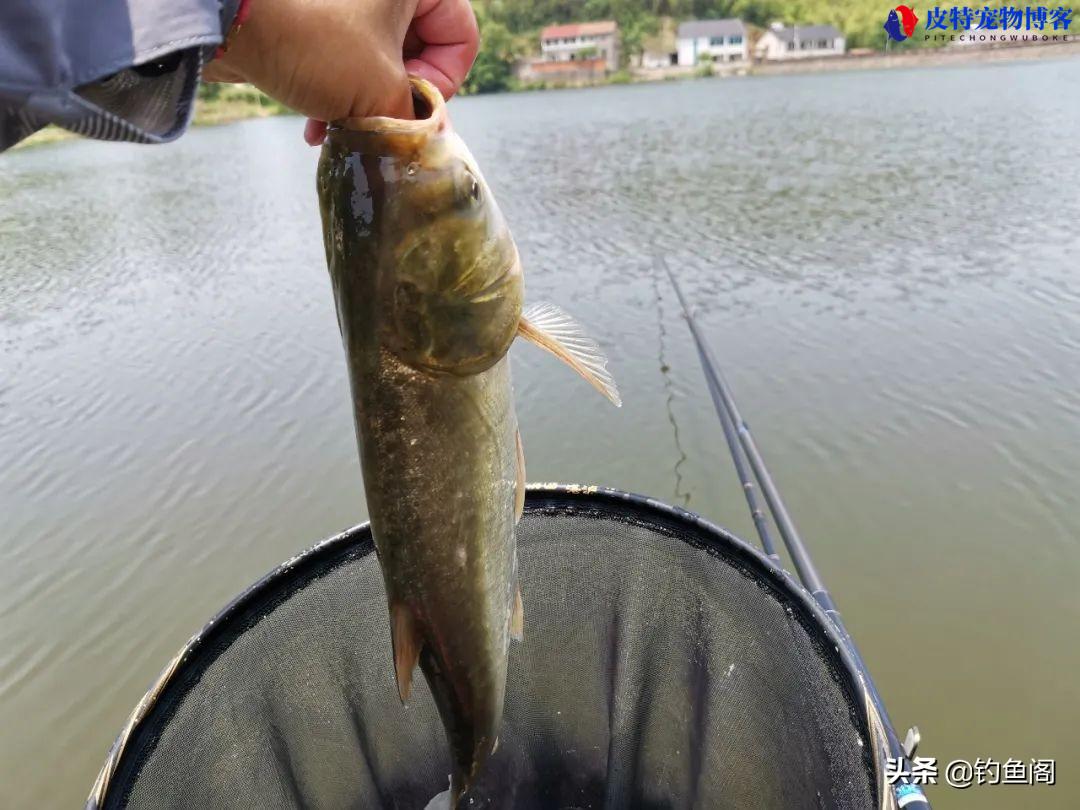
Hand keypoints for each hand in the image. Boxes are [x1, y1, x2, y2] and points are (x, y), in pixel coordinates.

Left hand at [202, 0, 478, 143]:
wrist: (226, 21)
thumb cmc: (315, 42)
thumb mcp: (381, 90)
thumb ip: (415, 118)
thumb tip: (425, 139)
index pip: (461, 35)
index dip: (444, 81)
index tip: (414, 106)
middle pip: (419, 49)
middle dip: (396, 98)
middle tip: (379, 125)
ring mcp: (347, 1)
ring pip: (378, 58)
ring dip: (364, 103)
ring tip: (342, 130)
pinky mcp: (314, 15)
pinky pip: (343, 56)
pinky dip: (336, 91)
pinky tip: (314, 124)